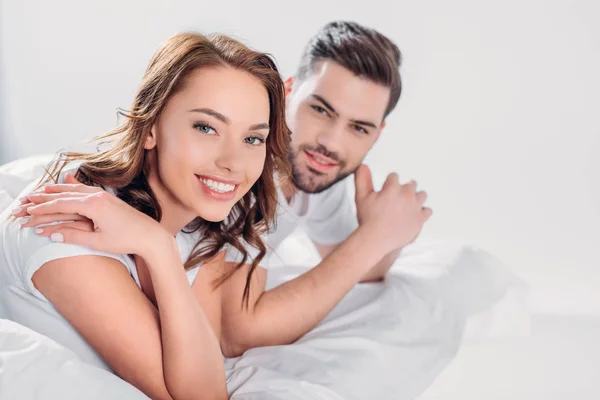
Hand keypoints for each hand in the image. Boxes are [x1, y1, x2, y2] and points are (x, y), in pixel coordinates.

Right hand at [12, 173, 168, 258]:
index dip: (42, 208)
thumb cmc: (126, 240)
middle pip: (65, 195)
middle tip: (26, 199)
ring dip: (57, 190)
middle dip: (44, 197)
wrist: (150, 236)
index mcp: (94, 206)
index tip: (27, 211)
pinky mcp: (109, 198)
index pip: (61, 205)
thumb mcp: (97, 241)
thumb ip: (74, 236)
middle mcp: (98, 196)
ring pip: (75, 190)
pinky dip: (73, 186)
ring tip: (41, 189)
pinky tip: (67, 180)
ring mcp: (105, 196)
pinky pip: (86, 189)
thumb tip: (52, 233)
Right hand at [354, 165, 431, 253]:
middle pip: (411, 184)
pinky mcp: (420, 219)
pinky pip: (427, 211)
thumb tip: (363, 166)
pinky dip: (422, 211)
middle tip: (397, 197)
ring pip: (421, 195)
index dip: (389, 183)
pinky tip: (415, 214)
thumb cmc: (368, 219)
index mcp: (393, 187)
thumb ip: (362, 180)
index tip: (386, 189)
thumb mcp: (361, 197)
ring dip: (416, 197)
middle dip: (404, 188)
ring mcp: (415, 207)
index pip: (394, 177)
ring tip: (408, 204)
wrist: (376, 239)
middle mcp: (407, 195)